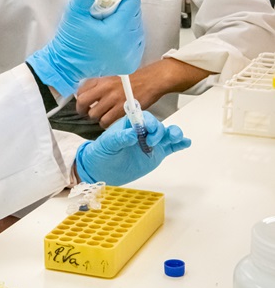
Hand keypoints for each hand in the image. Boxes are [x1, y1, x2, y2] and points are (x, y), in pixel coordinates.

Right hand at [27, 0, 143, 96]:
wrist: (67, 64)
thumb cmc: (70, 38)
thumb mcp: (74, 10)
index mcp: (115, 31)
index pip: (132, 2)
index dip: (118, 0)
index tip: (104, 6)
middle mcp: (127, 45)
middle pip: (136, 14)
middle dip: (121, 12)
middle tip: (102, 18)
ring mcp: (130, 56)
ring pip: (138, 27)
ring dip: (125, 24)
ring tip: (106, 29)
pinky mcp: (131, 63)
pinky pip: (137, 41)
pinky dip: (127, 37)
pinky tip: (112, 39)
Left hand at [75, 112, 190, 186]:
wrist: (103, 170)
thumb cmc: (102, 153)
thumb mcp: (107, 144)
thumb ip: (119, 138)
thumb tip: (131, 134)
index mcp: (130, 125)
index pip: (143, 118)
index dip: (148, 121)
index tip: (149, 128)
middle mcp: (142, 131)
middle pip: (157, 125)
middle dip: (158, 131)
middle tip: (150, 142)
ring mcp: (150, 142)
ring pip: (166, 134)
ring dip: (174, 133)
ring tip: (176, 137)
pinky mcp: (156, 154)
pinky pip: (170, 147)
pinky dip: (179, 144)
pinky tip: (185, 142)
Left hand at [77, 67, 158, 128]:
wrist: (150, 81)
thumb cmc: (132, 82)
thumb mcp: (111, 79)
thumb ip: (98, 87)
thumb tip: (86, 98)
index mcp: (101, 80)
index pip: (80, 91)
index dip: (80, 100)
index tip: (83, 105)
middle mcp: (104, 88)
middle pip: (83, 102)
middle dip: (82, 111)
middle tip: (87, 114)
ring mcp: (112, 99)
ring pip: (94, 115)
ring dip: (97, 119)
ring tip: (103, 117)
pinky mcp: (121, 109)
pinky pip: (106, 121)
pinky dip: (106, 124)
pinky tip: (111, 121)